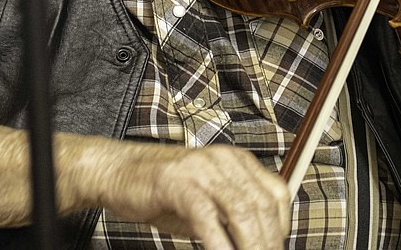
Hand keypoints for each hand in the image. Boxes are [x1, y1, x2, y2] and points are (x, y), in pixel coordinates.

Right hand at [92, 142, 290, 249]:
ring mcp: (202, 169)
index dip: (282, 226)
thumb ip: (231, 217)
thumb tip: (256, 243)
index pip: (276, 193)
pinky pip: (207, 217)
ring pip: (240, 210)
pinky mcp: (178, 183)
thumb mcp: (208, 201)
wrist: (118, 170)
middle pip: (262, 205)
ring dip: (250, 245)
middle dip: (268, 241)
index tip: (276, 248)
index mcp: (237, 161)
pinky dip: (218, 244)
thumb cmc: (163, 189)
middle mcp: (224, 160)